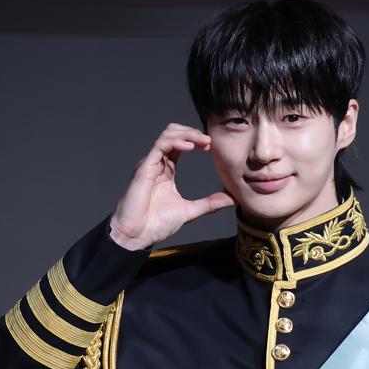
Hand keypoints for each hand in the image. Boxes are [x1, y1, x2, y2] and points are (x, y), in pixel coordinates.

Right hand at [109, 123, 235, 249]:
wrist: (137, 236)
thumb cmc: (156, 224)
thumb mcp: (190, 211)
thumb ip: (210, 203)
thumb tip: (231, 200)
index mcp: (166, 171)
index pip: (180, 145)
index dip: (195, 140)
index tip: (210, 146)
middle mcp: (157, 164)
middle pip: (173, 134)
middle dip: (192, 132)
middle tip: (208, 141)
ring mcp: (150, 165)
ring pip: (167, 135)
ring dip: (186, 134)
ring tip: (202, 141)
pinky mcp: (144, 169)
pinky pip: (160, 146)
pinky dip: (176, 142)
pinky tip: (190, 147)